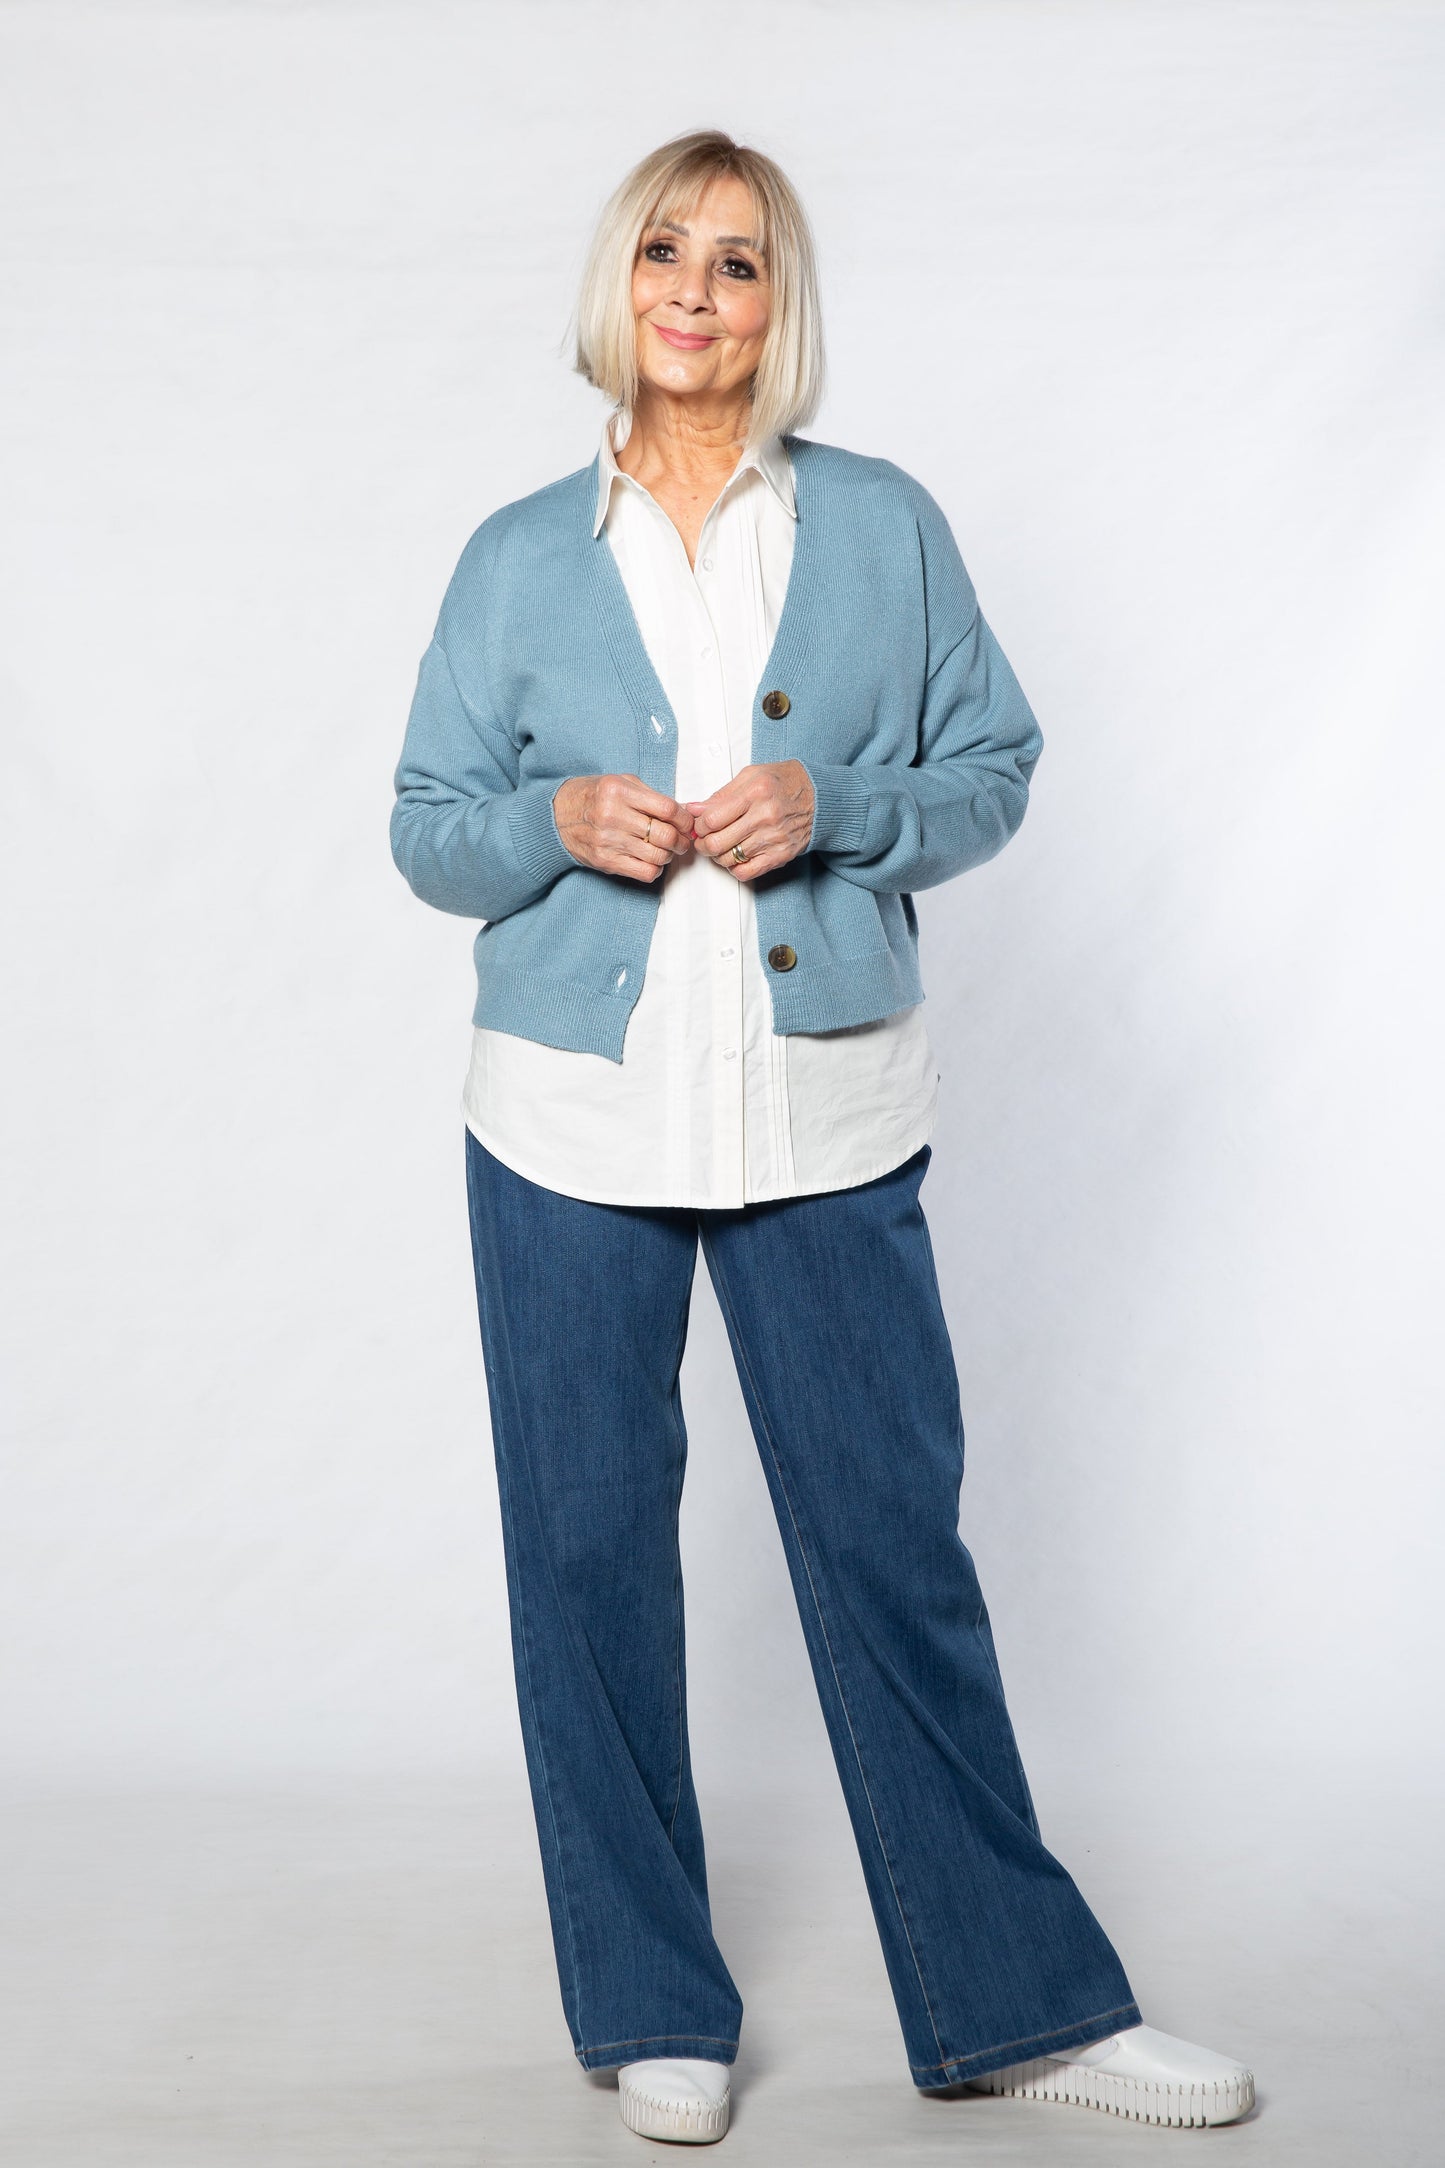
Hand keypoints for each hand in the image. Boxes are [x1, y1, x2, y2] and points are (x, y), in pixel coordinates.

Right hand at [553, 773, 694, 882]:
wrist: (556, 816)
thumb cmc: (592, 797)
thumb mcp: (620, 783)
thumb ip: (651, 796)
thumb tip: (684, 813)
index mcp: (619, 791)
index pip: (667, 809)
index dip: (685, 819)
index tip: (687, 824)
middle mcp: (613, 815)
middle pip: (665, 835)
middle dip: (681, 841)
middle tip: (682, 841)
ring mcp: (608, 840)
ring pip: (657, 856)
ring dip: (669, 855)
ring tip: (666, 850)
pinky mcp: (605, 860)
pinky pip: (644, 872)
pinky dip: (654, 869)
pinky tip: (651, 860)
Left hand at [686, 760, 814, 880]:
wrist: (820, 798)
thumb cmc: (785, 783)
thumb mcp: (752, 775)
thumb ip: (721, 794)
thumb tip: (694, 809)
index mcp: (755, 793)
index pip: (712, 819)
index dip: (699, 825)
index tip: (700, 824)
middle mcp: (765, 817)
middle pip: (717, 843)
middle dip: (703, 843)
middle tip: (704, 839)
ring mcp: (773, 839)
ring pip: (728, 859)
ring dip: (717, 856)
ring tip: (721, 846)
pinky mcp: (780, 856)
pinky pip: (746, 873)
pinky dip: (734, 868)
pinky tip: (736, 856)